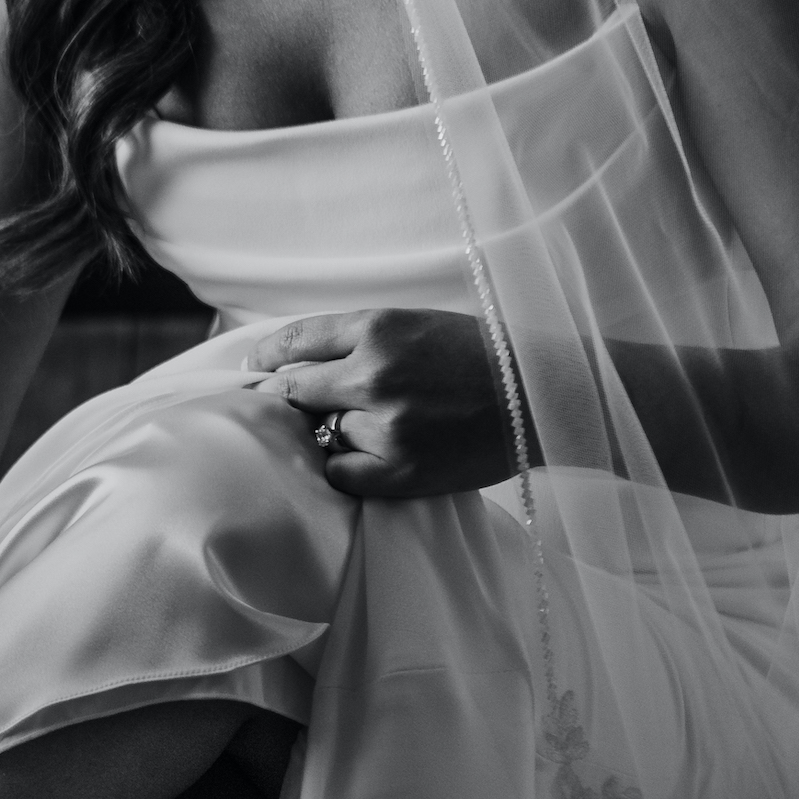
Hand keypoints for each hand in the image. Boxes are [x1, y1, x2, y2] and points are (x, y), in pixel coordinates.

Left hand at [246, 307, 526, 498]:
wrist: (542, 398)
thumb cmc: (479, 356)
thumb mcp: (414, 324)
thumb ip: (355, 341)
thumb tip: (290, 363)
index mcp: (379, 328)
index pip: (294, 341)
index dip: (267, 357)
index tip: (257, 368)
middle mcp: (374, 375)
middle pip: (293, 391)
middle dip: (286, 398)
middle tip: (290, 406)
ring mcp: (386, 427)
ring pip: (320, 434)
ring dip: (333, 432)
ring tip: (374, 426)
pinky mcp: (401, 472)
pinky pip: (340, 475)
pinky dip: (346, 468)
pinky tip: (371, 457)